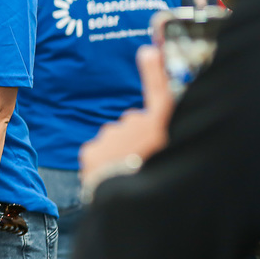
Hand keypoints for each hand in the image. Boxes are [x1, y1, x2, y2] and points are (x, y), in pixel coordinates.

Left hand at [79, 46, 173, 183]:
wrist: (124, 206)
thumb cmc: (152, 182)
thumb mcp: (167, 152)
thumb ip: (158, 132)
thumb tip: (154, 105)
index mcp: (160, 126)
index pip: (160, 93)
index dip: (153, 72)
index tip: (148, 52)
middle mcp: (136, 124)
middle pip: (134, 126)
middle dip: (135, 139)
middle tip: (142, 162)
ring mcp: (112, 134)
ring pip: (115, 140)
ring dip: (119, 153)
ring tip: (127, 174)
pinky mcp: (92, 148)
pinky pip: (99, 151)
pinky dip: (103, 162)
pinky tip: (110, 178)